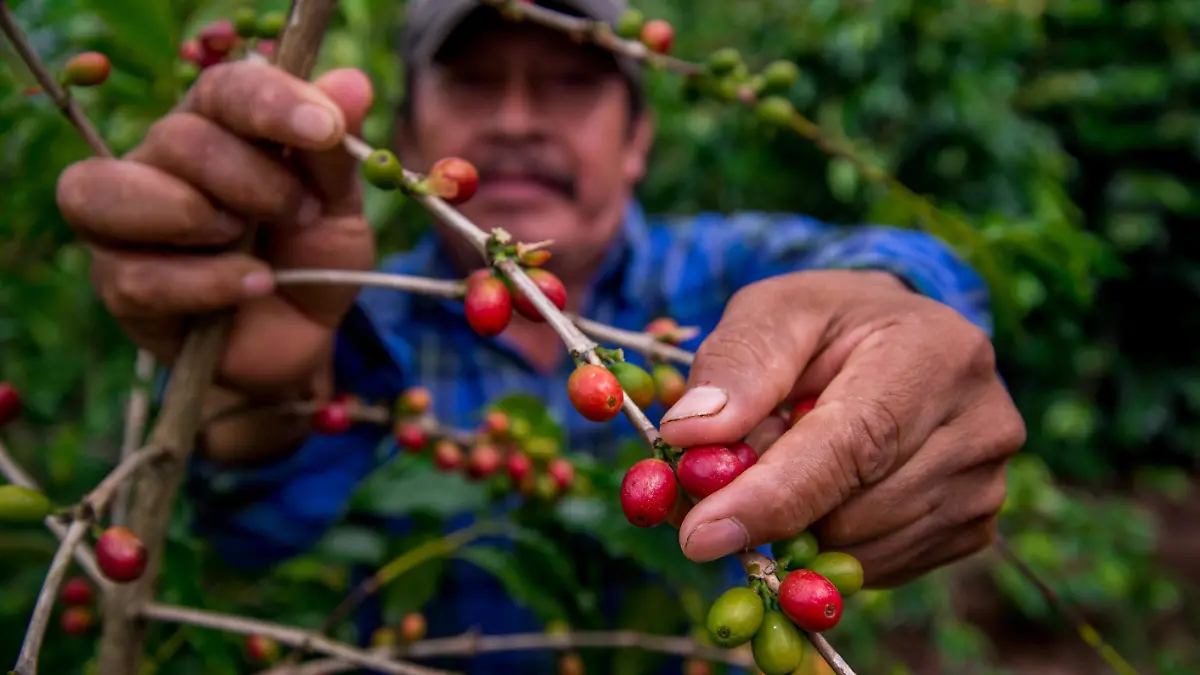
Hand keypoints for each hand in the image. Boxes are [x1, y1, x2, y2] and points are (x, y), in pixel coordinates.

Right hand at [55, 61, 376, 399]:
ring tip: (250, 242)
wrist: (304, 336)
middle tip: (301, 214)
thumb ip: (336, 152)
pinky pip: (137, 275)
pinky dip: (208, 282)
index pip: (224, 89)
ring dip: (195, 216)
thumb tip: (353, 84)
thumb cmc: (313, 256)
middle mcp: (158, 162)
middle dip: (253, 180)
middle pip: (177, 139)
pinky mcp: (119, 286)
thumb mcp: (341, 206)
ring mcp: (124, 223)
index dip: (272, 103)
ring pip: (108, 191)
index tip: (326, 129)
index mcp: (215, 125)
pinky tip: (256, 285)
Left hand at [657, 269, 1025, 586]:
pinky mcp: (973, 529)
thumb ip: (734, 364)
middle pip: (851, 512)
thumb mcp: (774, 312)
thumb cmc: (829, 324)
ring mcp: (986, 484)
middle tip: (726, 469)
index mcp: (937, 354)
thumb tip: (690, 434)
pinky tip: (827, 489)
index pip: (852, 446)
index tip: (700, 534)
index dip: (772, 496)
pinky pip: (878, 567)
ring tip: (791, 458)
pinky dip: (830, 543)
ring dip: (798, 523)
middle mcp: (981, 425)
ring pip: (859, 551)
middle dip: (769, 505)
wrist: (898, 339)